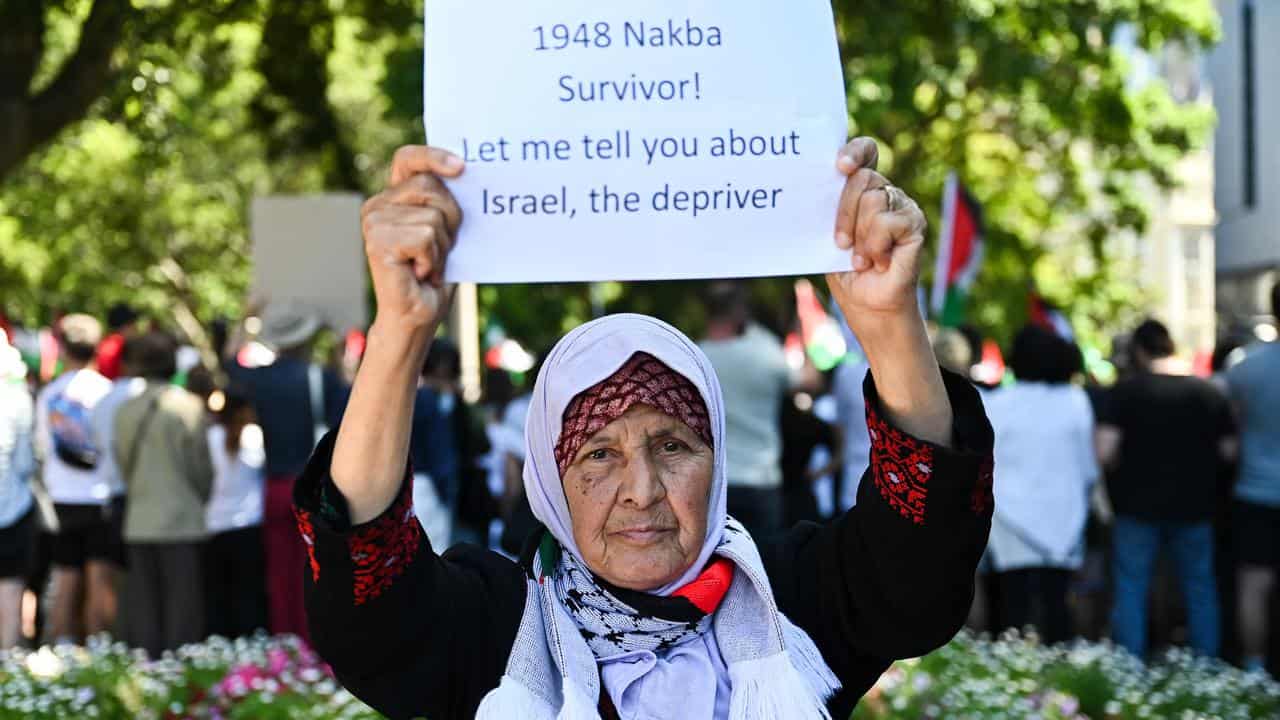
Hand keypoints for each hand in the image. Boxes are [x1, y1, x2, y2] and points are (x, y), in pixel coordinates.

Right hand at [361, 145, 464, 333]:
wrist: (417, 316)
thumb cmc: (434, 274)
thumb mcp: (446, 231)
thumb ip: (446, 203)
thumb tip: (465, 173)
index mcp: (392, 197)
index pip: (409, 159)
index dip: (433, 156)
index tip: (461, 167)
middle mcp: (377, 205)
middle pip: (430, 187)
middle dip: (450, 219)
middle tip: (440, 248)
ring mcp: (374, 222)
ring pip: (432, 217)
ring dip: (441, 247)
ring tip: (428, 265)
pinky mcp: (378, 241)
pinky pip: (425, 237)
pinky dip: (432, 259)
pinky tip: (419, 273)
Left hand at [824, 138, 927, 320]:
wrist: (867, 306)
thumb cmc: (845, 271)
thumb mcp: (828, 235)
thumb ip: (828, 208)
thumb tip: (808, 185)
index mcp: (864, 191)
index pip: (866, 153)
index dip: (856, 150)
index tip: (839, 165)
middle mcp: (886, 193)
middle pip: (862, 177)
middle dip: (844, 212)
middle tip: (841, 244)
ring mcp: (903, 207)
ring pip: (873, 199)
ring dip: (859, 235)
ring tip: (861, 258)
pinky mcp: (915, 224)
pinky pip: (887, 222)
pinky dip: (875, 246)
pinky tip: (878, 262)